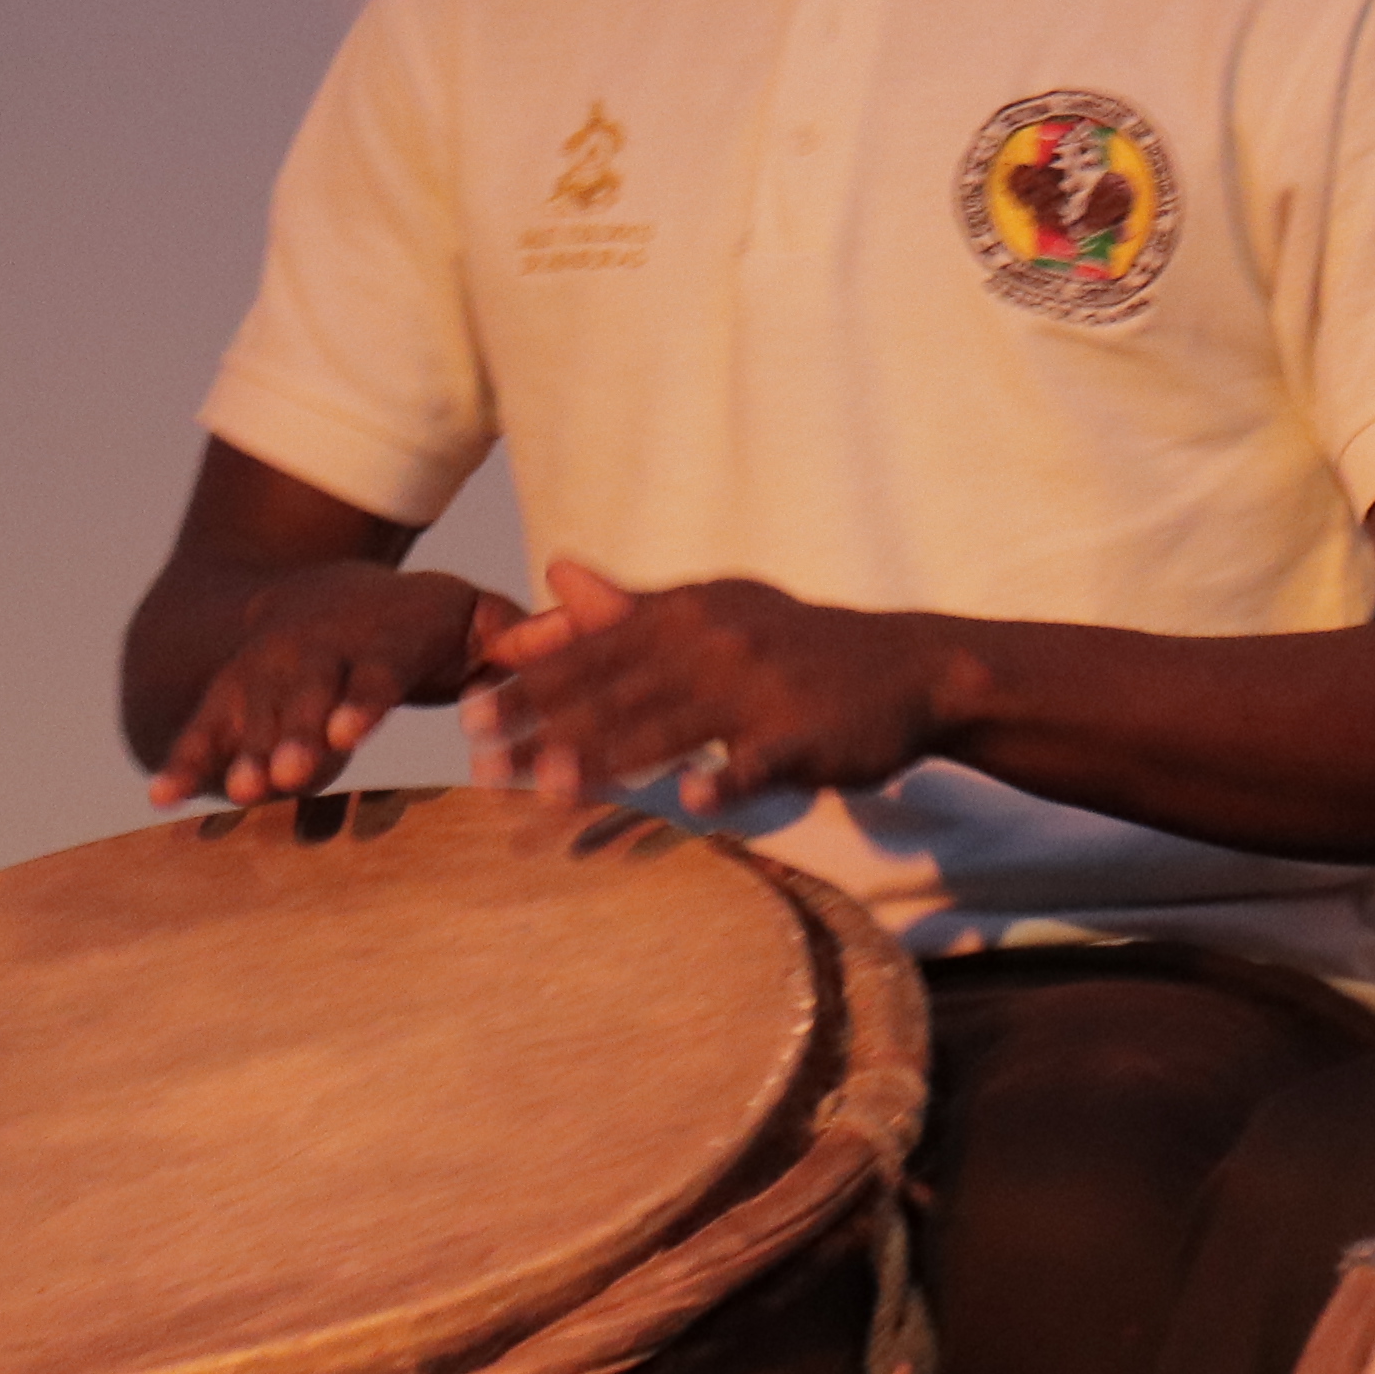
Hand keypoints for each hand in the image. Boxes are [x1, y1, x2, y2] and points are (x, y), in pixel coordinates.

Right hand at [146, 565, 504, 809]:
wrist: (324, 594)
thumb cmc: (418, 624)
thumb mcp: (468, 617)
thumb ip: (514, 634)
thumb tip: (569, 632)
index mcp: (375, 643)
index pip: (372, 673)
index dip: (361, 701)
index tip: (351, 731)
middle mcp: (314, 658)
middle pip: (303, 699)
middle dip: (297, 735)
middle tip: (292, 774)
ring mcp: (267, 677)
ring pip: (252, 717)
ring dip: (244, 754)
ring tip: (237, 791)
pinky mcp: (232, 698)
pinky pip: (203, 728)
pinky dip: (183, 761)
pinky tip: (161, 799)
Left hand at [468, 559, 947, 807]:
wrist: (908, 665)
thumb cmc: (794, 642)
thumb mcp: (715, 610)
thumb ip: (630, 605)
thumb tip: (553, 572)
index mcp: (689, 612)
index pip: (592, 650)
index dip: (526, 684)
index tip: (466, 717)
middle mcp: (718, 642)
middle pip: (616, 692)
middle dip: (543, 730)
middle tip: (482, 767)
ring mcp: (763, 688)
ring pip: (671, 729)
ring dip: (608, 759)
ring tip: (551, 789)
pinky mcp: (806, 733)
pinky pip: (762, 760)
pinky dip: (731, 777)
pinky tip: (696, 801)